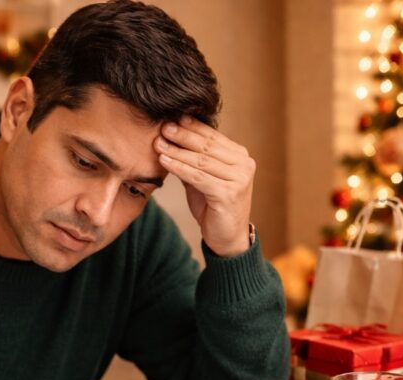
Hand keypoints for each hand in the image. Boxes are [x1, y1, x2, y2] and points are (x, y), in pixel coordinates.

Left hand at [155, 116, 255, 256]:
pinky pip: (198, 177)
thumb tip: (170, 138)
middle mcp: (244, 165)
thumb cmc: (214, 207)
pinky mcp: (229, 194)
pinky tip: (165, 161)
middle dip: (183, 135)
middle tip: (163, 126)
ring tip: (158, 143)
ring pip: (201, 160)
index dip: (192, 127)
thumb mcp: (203, 179)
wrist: (227, 238)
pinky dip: (180, 168)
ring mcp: (239, 179)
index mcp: (240, 157)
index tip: (172, 118)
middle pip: (207, 146)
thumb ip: (193, 161)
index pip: (213, 136)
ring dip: (177, 151)